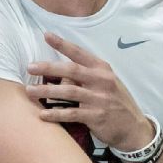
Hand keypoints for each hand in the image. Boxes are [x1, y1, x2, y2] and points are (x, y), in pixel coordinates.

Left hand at [25, 32, 152, 150]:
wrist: (134, 128)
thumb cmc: (115, 103)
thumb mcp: (106, 84)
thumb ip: (86, 77)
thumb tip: (60, 74)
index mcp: (103, 69)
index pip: (79, 53)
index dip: (62, 44)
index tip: (46, 35)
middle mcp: (101, 81)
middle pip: (71, 70)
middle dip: (48, 67)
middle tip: (30, 67)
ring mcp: (99, 98)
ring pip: (68, 91)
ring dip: (46, 91)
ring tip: (29, 91)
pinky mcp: (96, 116)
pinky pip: (71, 113)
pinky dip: (56, 114)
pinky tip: (42, 115)